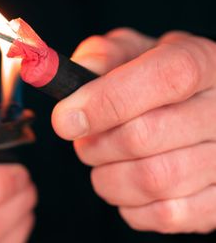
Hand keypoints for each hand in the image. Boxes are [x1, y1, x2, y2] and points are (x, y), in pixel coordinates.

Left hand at [52, 28, 215, 233]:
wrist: (193, 107)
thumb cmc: (152, 77)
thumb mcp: (129, 51)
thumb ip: (100, 56)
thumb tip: (67, 81)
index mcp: (203, 62)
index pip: (165, 78)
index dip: (106, 100)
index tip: (65, 119)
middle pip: (146, 135)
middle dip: (95, 143)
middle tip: (82, 139)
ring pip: (152, 180)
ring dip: (107, 175)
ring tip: (102, 159)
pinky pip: (165, 215)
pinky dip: (128, 203)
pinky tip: (124, 180)